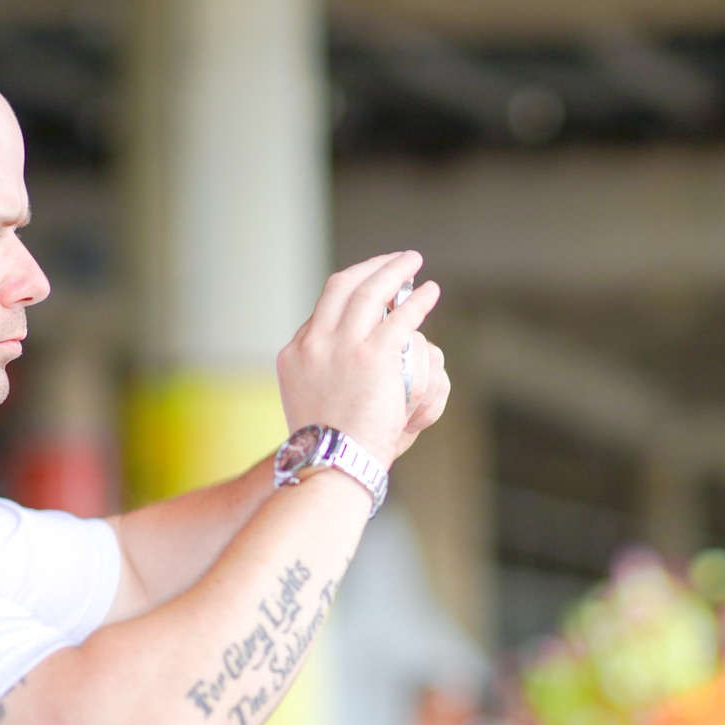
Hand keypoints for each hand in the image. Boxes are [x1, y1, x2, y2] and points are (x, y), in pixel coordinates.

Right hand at [276, 251, 443, 464]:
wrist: (333, 464)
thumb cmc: (328, 448)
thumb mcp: (308, 406)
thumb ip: (321, 381)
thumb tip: (337, 377)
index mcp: (293, 354)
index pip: (322, 311)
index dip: (350, 292)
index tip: (371, 287)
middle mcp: (313, 343)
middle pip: (341, 287)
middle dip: (370, 268)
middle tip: (394, 260)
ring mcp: (342, 347)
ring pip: (370, 292)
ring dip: (395, 272)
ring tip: (413, 262)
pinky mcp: (373, 356)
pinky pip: (401, 317)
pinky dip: (417, 300)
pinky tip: (430, 292)